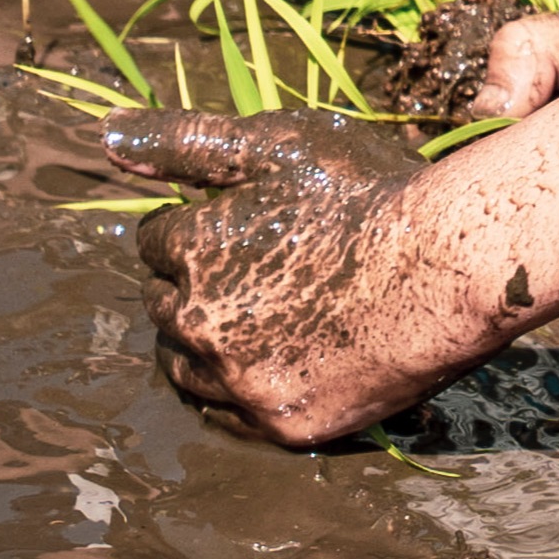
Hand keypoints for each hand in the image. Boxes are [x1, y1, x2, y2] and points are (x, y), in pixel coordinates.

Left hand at [109, 111, 462, 444]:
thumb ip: (185, 140)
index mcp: (192, 249)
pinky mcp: (282, 425)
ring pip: (185, 367)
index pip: (154, 239)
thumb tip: (106, 133)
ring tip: (257, 315)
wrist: (452, 269)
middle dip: (190, 284)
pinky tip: (277, 362)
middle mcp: (200, 323)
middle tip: (249, 266)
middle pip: (162, 306)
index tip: (236, 221)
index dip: (194, 224)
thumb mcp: (276, 143)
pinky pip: (231, 416)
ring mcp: (240, 382)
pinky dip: (241, 390)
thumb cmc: (367, 193)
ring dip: (205, 341)